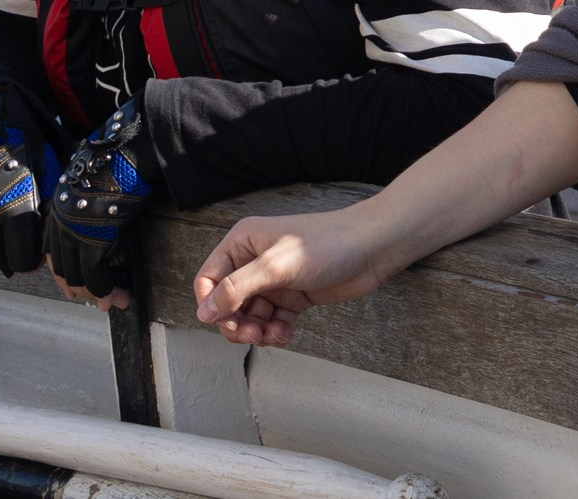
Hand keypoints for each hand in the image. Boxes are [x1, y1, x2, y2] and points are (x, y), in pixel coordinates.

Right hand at [0, 86, 55, 276]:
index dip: (32, 259)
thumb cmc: (22, 149)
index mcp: (16, 215)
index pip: (24, 261)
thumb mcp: (44, 175)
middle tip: (21, 248)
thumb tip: (54, 233)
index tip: (35, 251)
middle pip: (4, 263)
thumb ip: (48, 206)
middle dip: (15, 258)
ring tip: (5, 248)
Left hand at [44, 100, 153, 305]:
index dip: (66, 273)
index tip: (78, 288)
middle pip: (63, 267)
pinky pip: (95, 275)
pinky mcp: (91, 238)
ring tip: (115, 301)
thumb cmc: (121, 158)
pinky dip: (105, 288)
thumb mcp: (97, 179)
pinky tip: (118, 293)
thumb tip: (103, 212)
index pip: (53, 251)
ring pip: (77, 276)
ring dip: (98, 293)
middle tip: (101, 302)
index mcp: (58, 205)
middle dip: (83, 289)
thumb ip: (92, 198)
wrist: (131, 147)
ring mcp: (73, 230)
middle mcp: (59, 220)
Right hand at [194, 201, 403, 347]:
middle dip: (236, 323)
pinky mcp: (294, 295)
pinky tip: (285, 333)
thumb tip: (205, 313)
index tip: (224, 323)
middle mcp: (255, 260)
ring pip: (250, 315)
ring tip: (272, 335)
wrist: (373, 247)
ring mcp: (275, 279)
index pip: (209, 278)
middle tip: (252, 334)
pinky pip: (272, 320)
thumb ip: (237, 289)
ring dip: (256, 331)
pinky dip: (274, 331)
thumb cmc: (327, 244)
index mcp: (243, 242)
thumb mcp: (276, 266)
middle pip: (228, 302)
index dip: (211, 304)